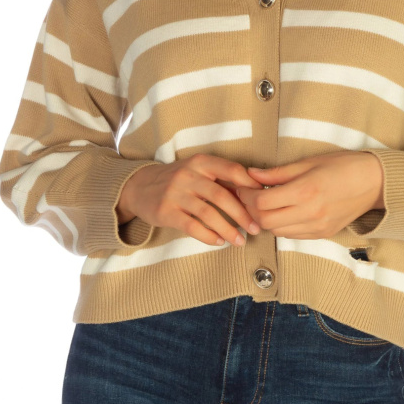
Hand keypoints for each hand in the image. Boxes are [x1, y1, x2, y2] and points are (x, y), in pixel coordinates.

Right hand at [115, 154, 265, 246]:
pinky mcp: (165, 212)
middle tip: (256, 228)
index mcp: (201, 162)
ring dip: (228, 229)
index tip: (264, 201)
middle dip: (243, 214)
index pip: (232, 170)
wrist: (139, 187)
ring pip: (208, 214)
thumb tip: (256, 193)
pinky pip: (191, 226)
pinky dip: (208, 236)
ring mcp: (175, 193)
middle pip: (222, 196)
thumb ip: (223, 180)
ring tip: (240, 241)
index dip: (250, 186)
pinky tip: (219, 242)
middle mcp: (188, 175)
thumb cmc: (179, 180)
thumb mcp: (198, 171)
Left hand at [236, 151, 384, 238]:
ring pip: (277, 232)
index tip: (244, 187)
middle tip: (250, 196)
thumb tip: (251, 174)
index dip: (247, 196)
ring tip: (267, 203)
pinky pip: (292, 235)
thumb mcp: (309, 162)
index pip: (263, 203)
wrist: (375, 183)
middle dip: (252, 210)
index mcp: (306, 191)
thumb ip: (278, 173)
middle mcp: (311, 213)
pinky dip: (282, 225)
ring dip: (266, 219)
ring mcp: (317, 227)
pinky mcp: (322, 234)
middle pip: (266, 222)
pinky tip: (284, 211)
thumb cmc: (344, 166)